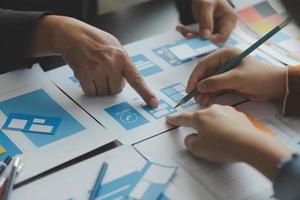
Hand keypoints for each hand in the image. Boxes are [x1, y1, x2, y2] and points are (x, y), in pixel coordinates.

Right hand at [31, 16, 158, 106]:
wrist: (73, 35)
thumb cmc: (95, 40)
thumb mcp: (115, 47)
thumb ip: (123, 64)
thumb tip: (126, 82)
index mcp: (122, 57)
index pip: (137, 79)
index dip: (146, 93)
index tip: (154, 103)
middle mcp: (112, 64)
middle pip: (116, 90)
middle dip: (111, 85)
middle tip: (104, 73)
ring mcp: (98, 70)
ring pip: (103, 93)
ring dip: (99, 87)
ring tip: (94, 71)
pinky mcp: (85, 75)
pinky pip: (91, 92)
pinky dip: (89, 87)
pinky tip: (87, 75)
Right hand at [166, 104, 291, 178]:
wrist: (249, 144)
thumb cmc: (223, 145)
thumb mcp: (197, 148)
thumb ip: (189, 141)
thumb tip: (191, 138)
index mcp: (199, 117)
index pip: (183, 118)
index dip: (175, 120)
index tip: (170, 119)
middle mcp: (212, 110)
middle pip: (200, 118)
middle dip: (199, 127)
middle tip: (202, 138)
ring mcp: (226, 111)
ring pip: (214, 118)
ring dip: (213, 127)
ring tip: (219, 140)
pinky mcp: (238, 115)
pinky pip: (227, 121)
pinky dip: (226, 128)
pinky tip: (229, 137)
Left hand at [176, 0, 236, 43]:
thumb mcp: (206, 5)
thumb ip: (206, 20)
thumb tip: (205, 36)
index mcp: (229, 21)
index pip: (223, 37)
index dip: (213, 41)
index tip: (202, 38)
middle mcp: (223, 28)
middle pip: (212, 40)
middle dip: (198, 38)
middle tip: (187, 35)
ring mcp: (214, 30)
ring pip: (202, 39)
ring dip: (191, 35)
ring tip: (180, 28)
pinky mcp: (206, 31)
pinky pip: (196, 35)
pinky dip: (188, 32)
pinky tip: (180, 27)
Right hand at [186, 47, 286, 105]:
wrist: (276, 86)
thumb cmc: (259, 77)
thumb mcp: (237, 78)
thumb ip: (217, 82)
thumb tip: (199, 87)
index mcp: (225, 54)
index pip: (204, 64)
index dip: (195, 77)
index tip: (189, 89)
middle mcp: (223, 62)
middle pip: (204, 74)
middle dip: (199, 86)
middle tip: (195, 98)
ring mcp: (225, 73)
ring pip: (208, 83)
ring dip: (203, 92)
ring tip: (202, 102)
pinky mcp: (228, 83)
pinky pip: (214, 89)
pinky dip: (210, 95)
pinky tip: (207, 101)